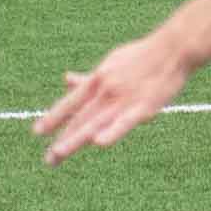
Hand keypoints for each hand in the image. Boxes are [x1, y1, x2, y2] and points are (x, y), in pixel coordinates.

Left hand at [37, 33, 196, 164]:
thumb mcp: (110, 62)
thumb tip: (66, 79)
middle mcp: (105, 91)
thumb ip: (88, 78)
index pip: (70, 102)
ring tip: (58, 155)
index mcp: (98, 80)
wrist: (173, 50)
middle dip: (62, 140)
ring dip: (75, 140)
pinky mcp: (143, 108)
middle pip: (79, 118)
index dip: (53, 118)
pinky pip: (124, 123)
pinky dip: (111, 132)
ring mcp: (123, 100)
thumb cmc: (142, 57)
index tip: (37, 132)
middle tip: (48, 159)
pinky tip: (97, 143)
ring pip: (94, 124)